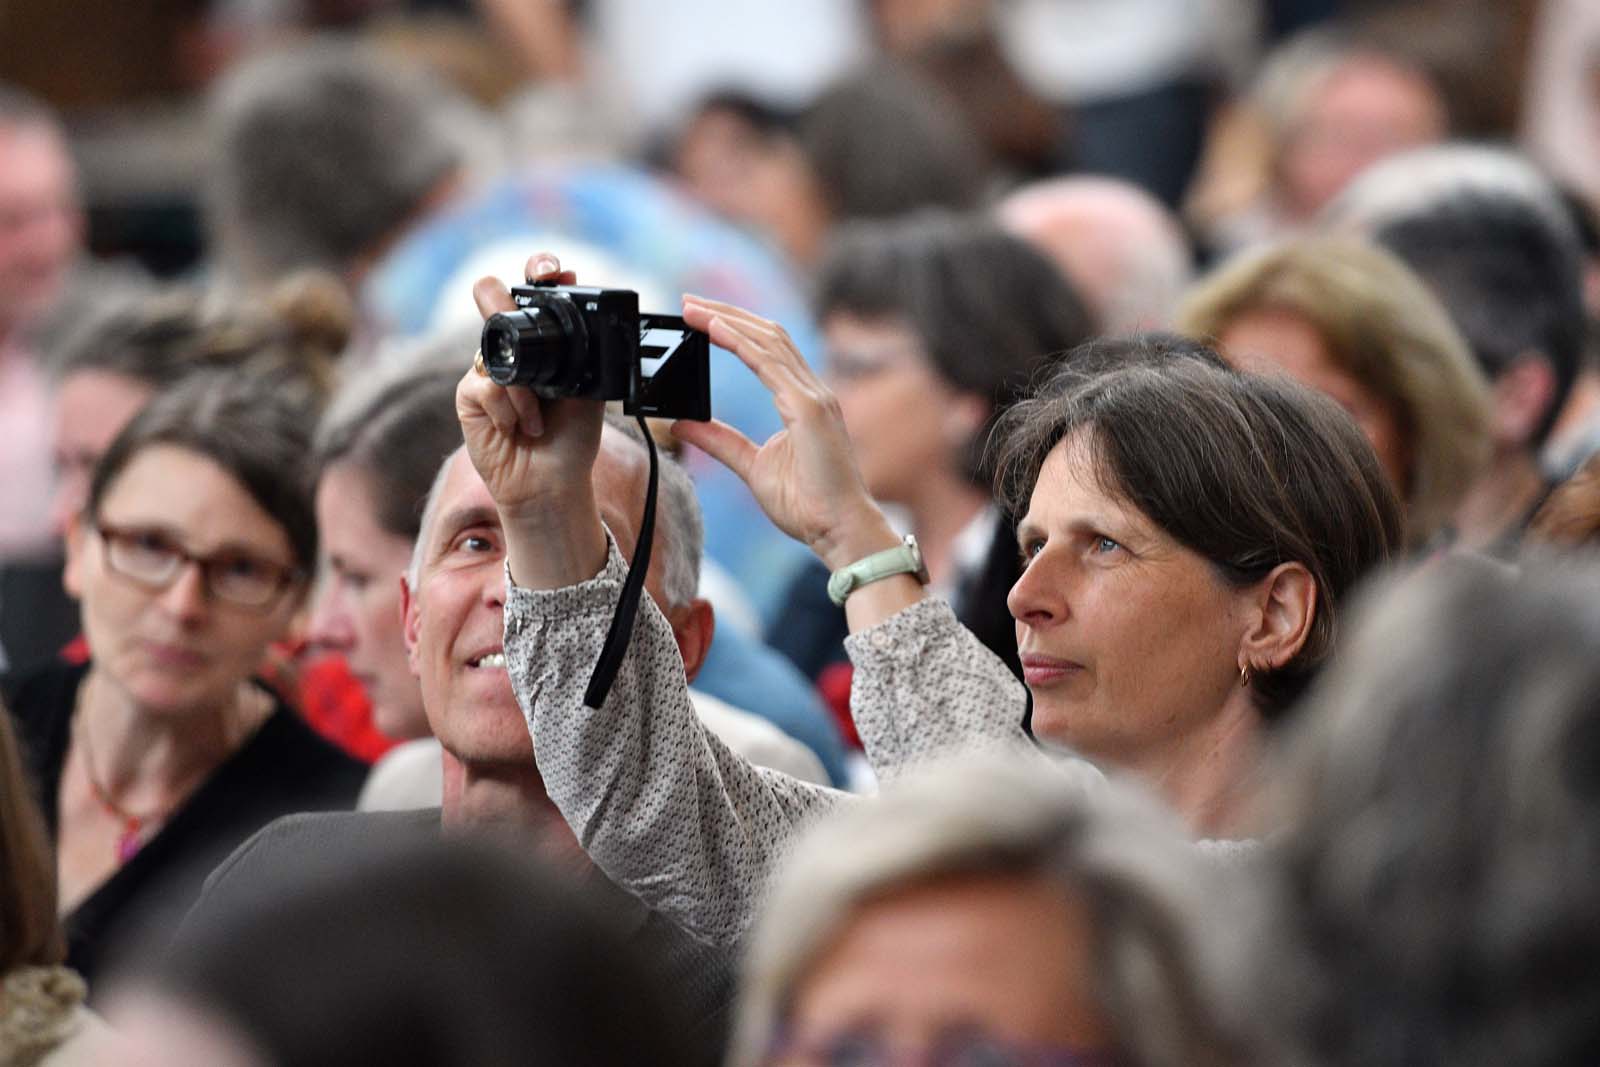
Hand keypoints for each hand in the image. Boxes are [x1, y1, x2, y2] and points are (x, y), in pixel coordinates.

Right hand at [456, 253, 606, 586]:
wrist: (554, 482)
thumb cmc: (572, 437)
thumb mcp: (591, 390)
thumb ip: (586, 352)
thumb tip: (590, 318)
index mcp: (542, 340)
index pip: (534, 292)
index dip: (540, 272)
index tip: (554, 271)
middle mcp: (510, 349)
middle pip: (491, 296)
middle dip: (501, 298)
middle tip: (513, 307)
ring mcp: (485, 370)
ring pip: (494, 349)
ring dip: (525, 390)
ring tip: (539, 418)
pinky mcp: (469, 396)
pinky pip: (487, 386)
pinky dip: (510, 410)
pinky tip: (519, 429)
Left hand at [674, 296, 899, 569]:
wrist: (839, 530)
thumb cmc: (808, 505)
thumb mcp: (751, 466)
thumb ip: (719, 440)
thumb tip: (682, 422)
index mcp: (804, 401)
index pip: (768, 349)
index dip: (734, 328)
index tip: (699, 317)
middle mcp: (813, 391)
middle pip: (768, 334)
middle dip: (727, 313)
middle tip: (688, 302)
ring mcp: (814, 397)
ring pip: (768, 341)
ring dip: (727, 320)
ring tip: (693, 309)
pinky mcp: (809, 409)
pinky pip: (769, 365)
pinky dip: (739, 342)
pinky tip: (714, 330)